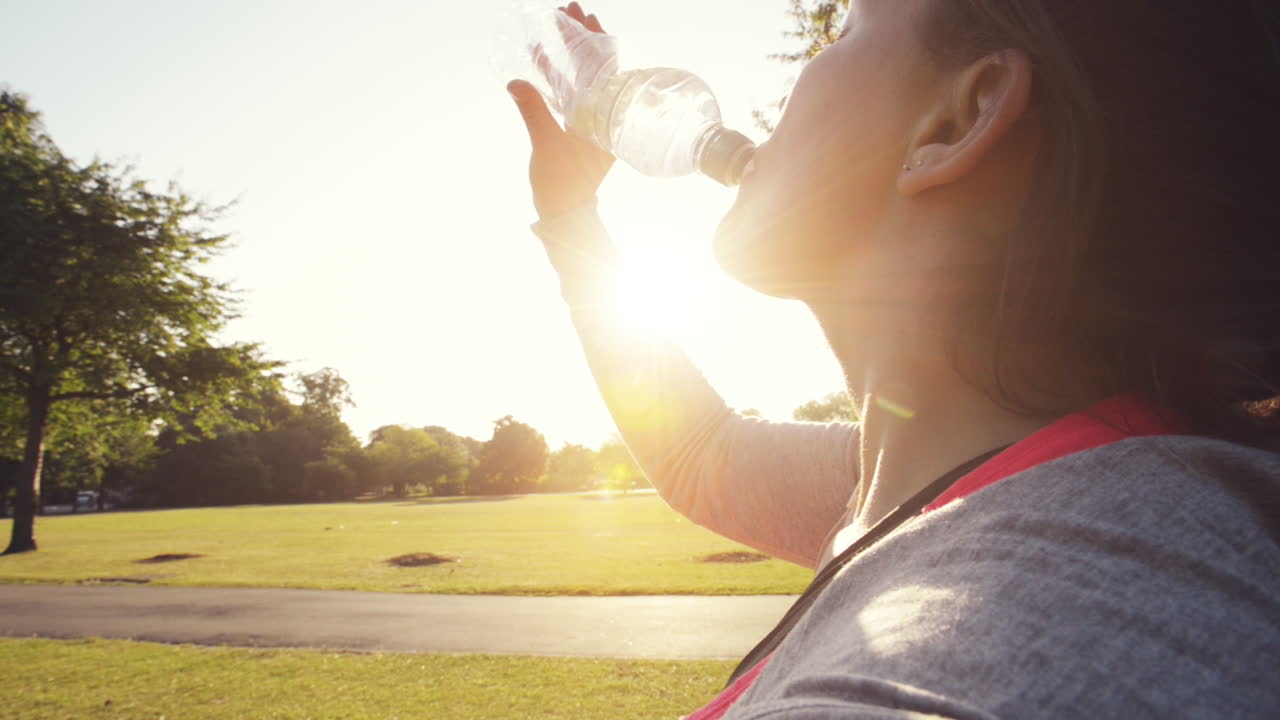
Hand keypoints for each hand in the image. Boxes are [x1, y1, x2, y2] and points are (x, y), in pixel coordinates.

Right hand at [509, 3, 614, 219]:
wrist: (564, 211)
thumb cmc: (563, 184)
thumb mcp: (547, 146)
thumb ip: (533, 112)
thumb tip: (516, 82)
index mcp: (604, 117)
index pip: (604, 69)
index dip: (595, 42)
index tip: (586, 17)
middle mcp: (600, 114)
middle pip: (594, 66)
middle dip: (581, 37)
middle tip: (570, 9)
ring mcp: (587, 118)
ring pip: (579, 75)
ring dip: (567, 51)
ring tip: (558, 22)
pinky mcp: (573, 125)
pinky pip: (565, 91)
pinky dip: (554, 73)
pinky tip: (539, 55)